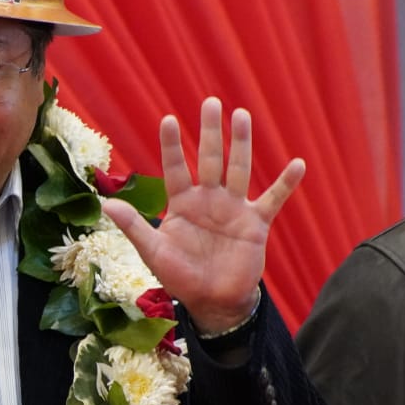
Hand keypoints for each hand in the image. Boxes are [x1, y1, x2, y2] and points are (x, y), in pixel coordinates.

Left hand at [102, 97, 302, 334]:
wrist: (213, 302)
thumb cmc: (181, 277)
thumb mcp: (154, 252)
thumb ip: (134, 226)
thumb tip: (106, 204)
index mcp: (182, 203)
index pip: (175, 168)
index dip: (172, 146)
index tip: (169, 120)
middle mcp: (209, 199)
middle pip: (210, 159)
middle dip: (210, 132)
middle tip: (210, 102)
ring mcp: (233, 208)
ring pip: (238, 169)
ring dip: (241, 144)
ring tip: (241, 115)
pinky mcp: (255, 223)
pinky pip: (272, 199)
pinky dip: (286, 183)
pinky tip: (298, 164)